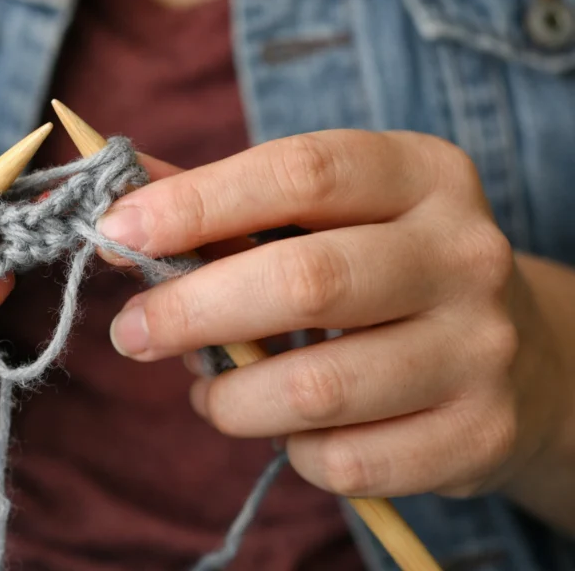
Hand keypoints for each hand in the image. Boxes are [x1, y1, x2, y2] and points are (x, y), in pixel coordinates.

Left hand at [98, 130, 570, 502]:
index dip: (198, 203)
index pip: (301, 174)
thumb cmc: (384, 272)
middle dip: (191, 312)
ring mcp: (479, 349)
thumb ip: (225, 206)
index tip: (118, 232)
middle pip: (306, 282)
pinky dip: (289, 450)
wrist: (516, 358)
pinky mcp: (475, 436)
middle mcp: (464, 255)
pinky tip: (284, 429)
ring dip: (230, 399)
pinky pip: (344, 460)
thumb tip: (119, 210)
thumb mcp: (328, 217)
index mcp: (421, 175)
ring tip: (208, 391)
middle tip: (131, 332)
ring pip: (317, 389)